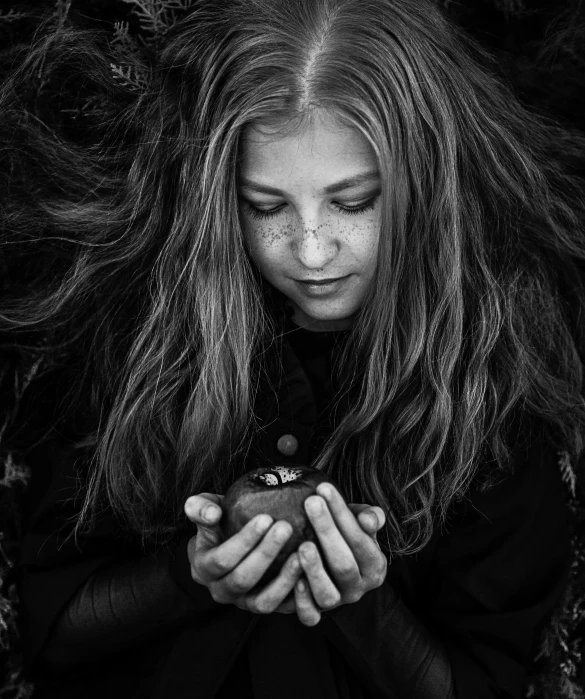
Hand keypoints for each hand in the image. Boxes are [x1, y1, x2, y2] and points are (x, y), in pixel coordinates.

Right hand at [183, 493, 301, 614]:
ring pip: (263, 602)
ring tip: (301, 553)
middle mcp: (222, 591)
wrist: (229, 542)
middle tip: (286, 527)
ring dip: (284, 579)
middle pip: (243, 579)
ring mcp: (244, 603)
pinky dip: (298, 596)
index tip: (266, 517)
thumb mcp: (205, 509)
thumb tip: (212, 513)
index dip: (244, 541)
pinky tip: (311, 573)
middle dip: (266, 553)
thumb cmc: (220, 521)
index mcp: (204, 569)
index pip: (222, 560)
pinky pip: (284, 609)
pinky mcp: (268, 607)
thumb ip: (200, 507)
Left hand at [294, 484, 387, 626]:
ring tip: (302, 544)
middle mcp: (358, 588)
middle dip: (327, 530)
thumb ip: (370, 517)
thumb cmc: (346, 536)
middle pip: (344, 563)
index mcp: (374, 565)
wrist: (335, 565)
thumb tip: (368, 519)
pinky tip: (294, 579)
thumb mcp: (362, 523)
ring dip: (314, 569)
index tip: (323, 488)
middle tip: (311, 502)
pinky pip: (309, 616)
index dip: (342, 514)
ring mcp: (337, 602)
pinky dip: (302, 601)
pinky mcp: (316, 614)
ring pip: (328, 594)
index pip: (360, 539)